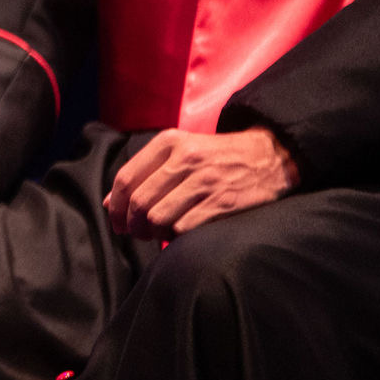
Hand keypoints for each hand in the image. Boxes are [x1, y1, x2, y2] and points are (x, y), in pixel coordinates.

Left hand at [104, 127, 298, 239]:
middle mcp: (184, 159)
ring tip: (159, 233)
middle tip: (137, 233)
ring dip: (153, 233)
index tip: (116, 221)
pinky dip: (176, 236)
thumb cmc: (217, 157)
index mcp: (169, 143)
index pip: (126, 178)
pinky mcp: (222, 202)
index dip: (116, 206)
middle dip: (132, 225)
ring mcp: (204, 181)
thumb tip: (109, 204)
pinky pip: (183, 228)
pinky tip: (181, 232)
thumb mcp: (181, 151)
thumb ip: (145, 172)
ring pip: (158, 218)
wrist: (269, 156)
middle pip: (139, 202)